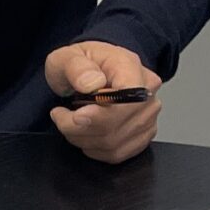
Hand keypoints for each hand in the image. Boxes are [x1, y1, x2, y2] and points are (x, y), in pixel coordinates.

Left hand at [45, 41, 162, 163]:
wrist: (91, 72)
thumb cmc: (81, 64)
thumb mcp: (67, 56)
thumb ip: (76, 67)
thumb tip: (91, 83)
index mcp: (130, 67)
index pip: (127, 100)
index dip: (101, 115)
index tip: (75, 116)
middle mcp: (147, 92)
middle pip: (117, 125)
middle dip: (80, 128)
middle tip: (60, 116)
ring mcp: (148, 115)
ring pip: (114, 143)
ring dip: (82, 139)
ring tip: (69, 122)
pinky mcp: (143, 134)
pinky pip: (117, 153)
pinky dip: (93, 149)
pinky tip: (84, 134)